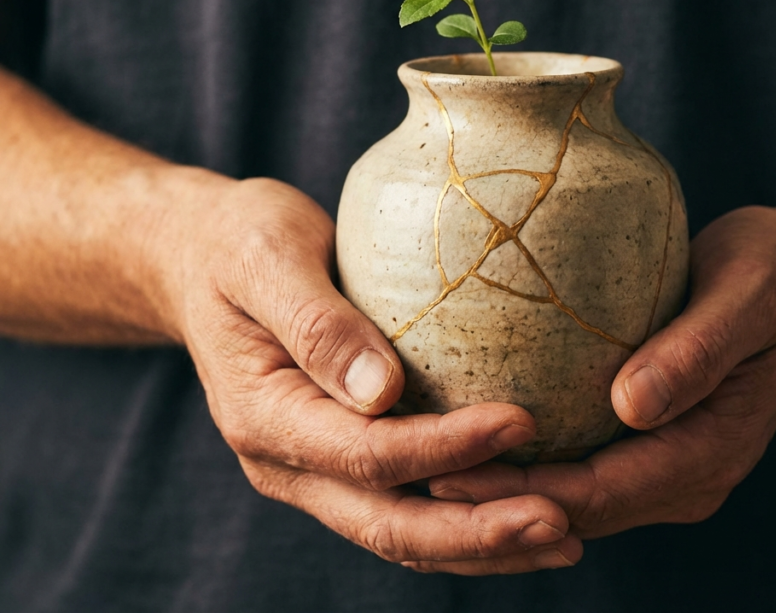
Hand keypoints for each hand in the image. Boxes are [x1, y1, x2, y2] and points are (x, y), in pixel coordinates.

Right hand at [158, 176, 582, 572]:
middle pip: (389, 523)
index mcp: (265, 416)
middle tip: (560, 524)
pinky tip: (524, 511)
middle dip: (477, 532)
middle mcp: (287, 462)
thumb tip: (381, 391)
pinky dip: (465, 519)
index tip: (522, 422)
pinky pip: (406, 505)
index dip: (447, 447)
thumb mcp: (264, 258)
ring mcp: (314, 470)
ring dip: (481, 543)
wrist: (200, 262)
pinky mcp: (341, 460)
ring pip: (402, 532)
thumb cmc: (237, 245)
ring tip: (562, 538)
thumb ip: (317, 324)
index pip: (367, 453)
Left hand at [424, 205, 775, 567]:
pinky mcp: (655, 441)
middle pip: (576, 509)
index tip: (449, 468)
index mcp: (711, 451)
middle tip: (413, 468)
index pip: (600, 492)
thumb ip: (697, 350)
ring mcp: (671, 465)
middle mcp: (689, 474)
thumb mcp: (747, 295)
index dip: (521, 491)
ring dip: (506, 488)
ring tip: (426, 458)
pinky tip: (478, 432)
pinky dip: (533, 460)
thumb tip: (630, 406)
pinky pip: (586, 465)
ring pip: (575, 498)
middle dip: (497, 501)